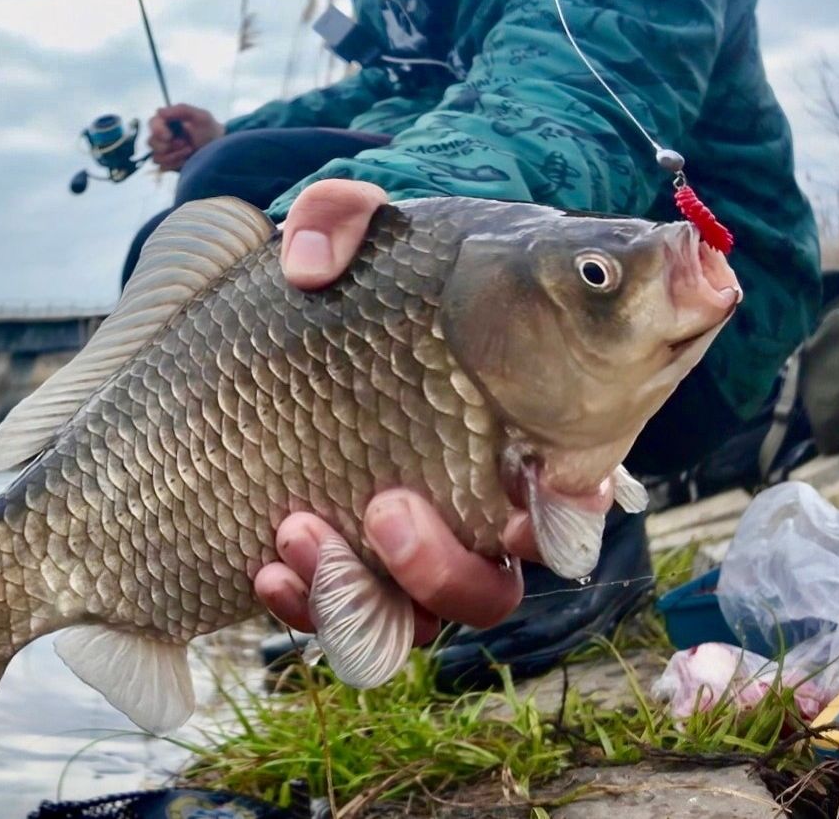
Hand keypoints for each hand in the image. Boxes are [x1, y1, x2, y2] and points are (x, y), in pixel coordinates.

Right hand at [147, 104, 223, 171]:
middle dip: (168, 146)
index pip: (152, 123)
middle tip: (185, 144)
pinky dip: (175, 164)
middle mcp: (163, 136)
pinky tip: (186, 160)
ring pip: (156, 156)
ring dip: (174, 155)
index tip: (168, 136)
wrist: (220, 151)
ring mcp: (165, 152)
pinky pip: (163, 167)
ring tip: (189, 151)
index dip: (157, 130)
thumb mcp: (201, 116)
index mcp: (168, 122)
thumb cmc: (210, 131)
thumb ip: (181, 110)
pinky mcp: (168, 164)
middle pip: (151, 142)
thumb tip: (159, 111)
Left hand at [256, 178, 541, 638]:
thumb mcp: (363, 225)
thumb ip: (343, 216)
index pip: (573, 506)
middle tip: (384, 507)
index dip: (562, 522)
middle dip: (438, 569)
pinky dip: (309, 608)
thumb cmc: (373, 276)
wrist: (310, 318)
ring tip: (296, 531)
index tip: (522, 506)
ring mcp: (415, 549)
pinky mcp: (352, 569)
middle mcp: (479, 510)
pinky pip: (347, 622)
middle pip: (489, 589)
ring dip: (362, 601)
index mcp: (522, 433)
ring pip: (416, 622)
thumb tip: (309, 266)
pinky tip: (266, 566)